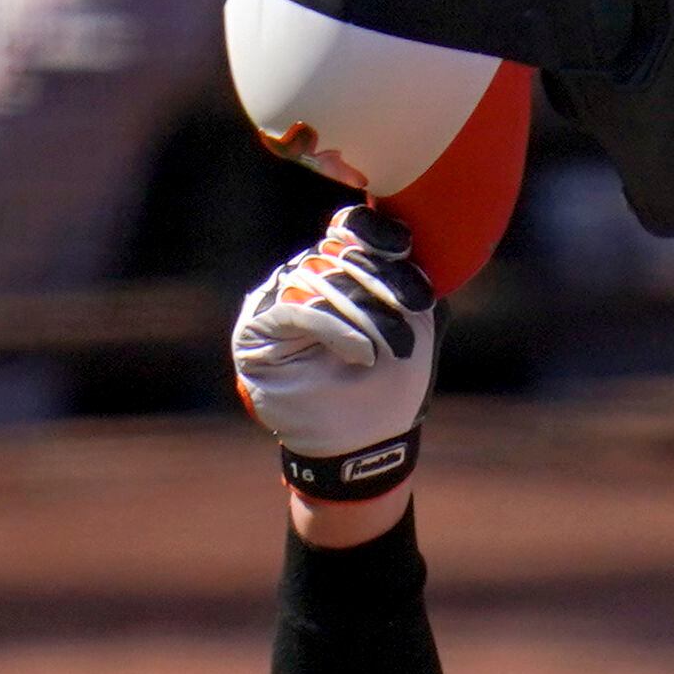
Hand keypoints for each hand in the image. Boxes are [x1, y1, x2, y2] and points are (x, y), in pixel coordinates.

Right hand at [231, 205, 439, 460]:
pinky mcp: (256, 331)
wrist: (364, 444)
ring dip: (362, 312)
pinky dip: (333, 329)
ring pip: (317, 279)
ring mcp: (277, 301)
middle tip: (413, 310)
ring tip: (387, 349)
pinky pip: (295, 311)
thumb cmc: (392, 387)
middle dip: (380, 281)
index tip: (403, 247)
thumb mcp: (417, 328)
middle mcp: (307, 280)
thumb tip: (405, 241)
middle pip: (339, 253)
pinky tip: (361, 354)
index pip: (352, 230)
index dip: (375, 233)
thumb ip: (411, 282)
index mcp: (344, 272)